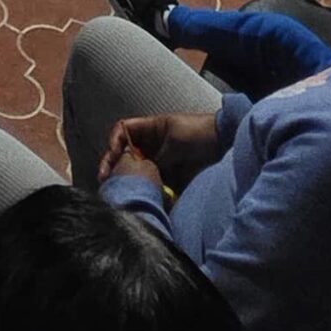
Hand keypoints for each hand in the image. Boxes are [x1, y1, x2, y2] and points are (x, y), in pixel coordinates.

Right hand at [104, 111, 223, 191]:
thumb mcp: (175, 140)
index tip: (114, 155)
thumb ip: (158, 156)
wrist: (225, 144)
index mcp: (150, 130)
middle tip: (105, 180)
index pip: (123, 132)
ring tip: (120, 193)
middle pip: (125, 155)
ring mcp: (160, 164)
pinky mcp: (170, 181)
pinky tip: (142, 200)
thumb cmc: (199, 132)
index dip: (115, 142)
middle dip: (114, 166)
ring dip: (129, 182)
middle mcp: (151, 147)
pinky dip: (148, 194)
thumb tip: (145, 173)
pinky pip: (154, 187)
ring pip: (137, 173)